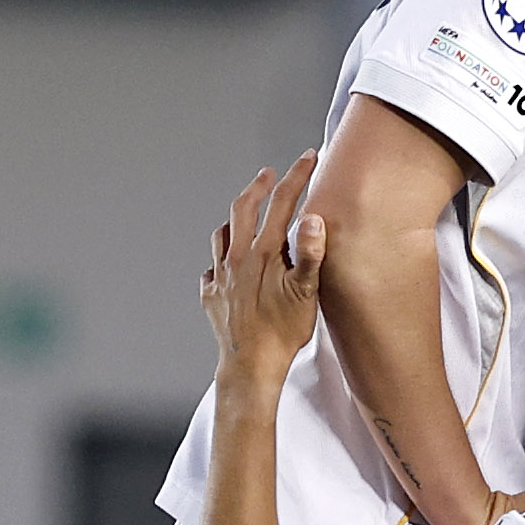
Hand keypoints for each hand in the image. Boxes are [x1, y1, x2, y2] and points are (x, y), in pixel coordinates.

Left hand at [202, 154, 327, 374]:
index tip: (308, 158)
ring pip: (222, 235)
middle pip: (244, 208)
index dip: (297, 176)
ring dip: (235, 219)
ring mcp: (221, 276)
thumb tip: (314, 218)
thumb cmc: (282, 333)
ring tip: (244, 214)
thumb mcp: (306, 293)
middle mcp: (238, 258)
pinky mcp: (211, 295)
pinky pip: (211, 267)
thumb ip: (311, 254)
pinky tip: (226, 262)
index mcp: (264, 252)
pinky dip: (220, 258)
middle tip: (269, 174)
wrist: (250, 366)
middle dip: (259, 186)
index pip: (283, 203)